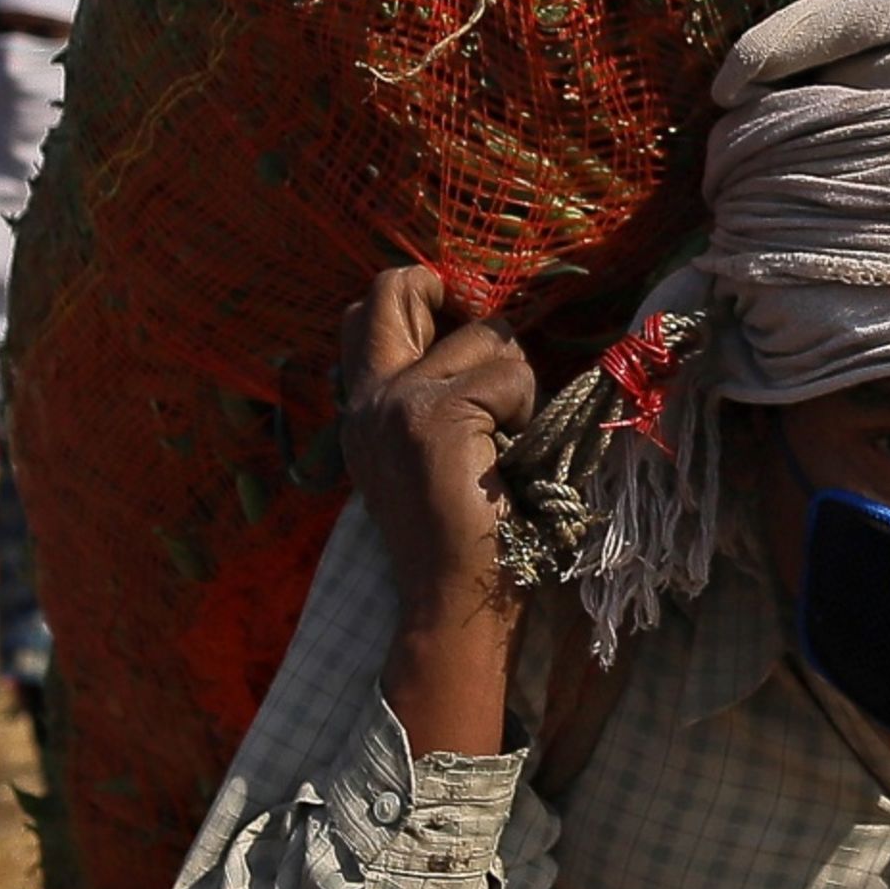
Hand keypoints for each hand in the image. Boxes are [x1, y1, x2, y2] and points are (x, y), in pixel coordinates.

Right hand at [339, 266, 535, 755]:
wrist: (452, 601)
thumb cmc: (458, 537)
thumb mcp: (423, 456)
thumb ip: (427, 396)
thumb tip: (478, 331)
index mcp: (360, 409)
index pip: (364, 313)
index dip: (415, 296)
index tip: (457, 318)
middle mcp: (368, 398)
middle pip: (392, 288)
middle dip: (447, 288)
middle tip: (483, 328)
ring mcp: (398, 401)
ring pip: (483, 335)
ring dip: (514, 377)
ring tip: (510, 436)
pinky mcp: (441, 413)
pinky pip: (511, 376)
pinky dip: (529, 410)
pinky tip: (517, 455)